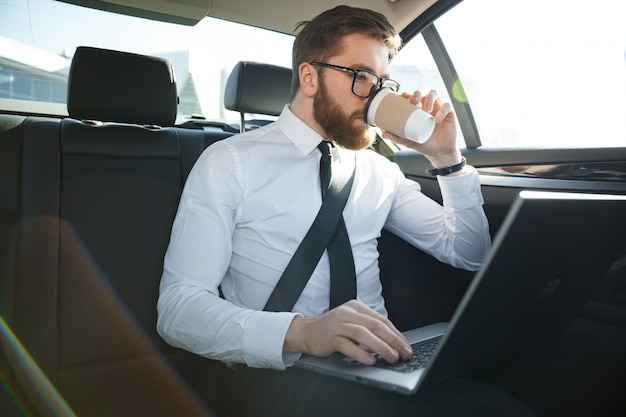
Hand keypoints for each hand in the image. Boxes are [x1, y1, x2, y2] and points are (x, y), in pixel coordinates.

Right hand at [284, 300, 411, 365]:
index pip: (381, 320)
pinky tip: (370, 360)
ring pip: (363, 334)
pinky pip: (348, 345)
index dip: (396, 334)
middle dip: (393, 340)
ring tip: (392, 358)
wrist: (306, 331)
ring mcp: (338, 324)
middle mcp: (348, 313)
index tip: (406, 347)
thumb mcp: (351, 323)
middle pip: (375, 325)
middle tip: (404, 353)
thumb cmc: (332, 329)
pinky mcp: (330, 337)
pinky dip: (361, 353)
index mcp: (356, 307)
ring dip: (380, 347)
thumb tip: (393, 344)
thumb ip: (368, 329)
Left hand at [382, 89, 461, 168]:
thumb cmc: (424, 144)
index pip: (412, 96)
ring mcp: (438, 107)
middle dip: (417, 93)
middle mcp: (428, 106)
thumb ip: (397, 137)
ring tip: (426, 110)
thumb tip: (383, 134)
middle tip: (413, 102)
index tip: (402, 96)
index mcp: (417, 109)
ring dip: (429, 99)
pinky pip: (446, 106)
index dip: (408, 93)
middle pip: (423, 91)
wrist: (439, 152)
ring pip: (434, 94)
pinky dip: (442, 111)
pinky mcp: (449, 112)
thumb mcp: (409, 141)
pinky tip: (436, 120)